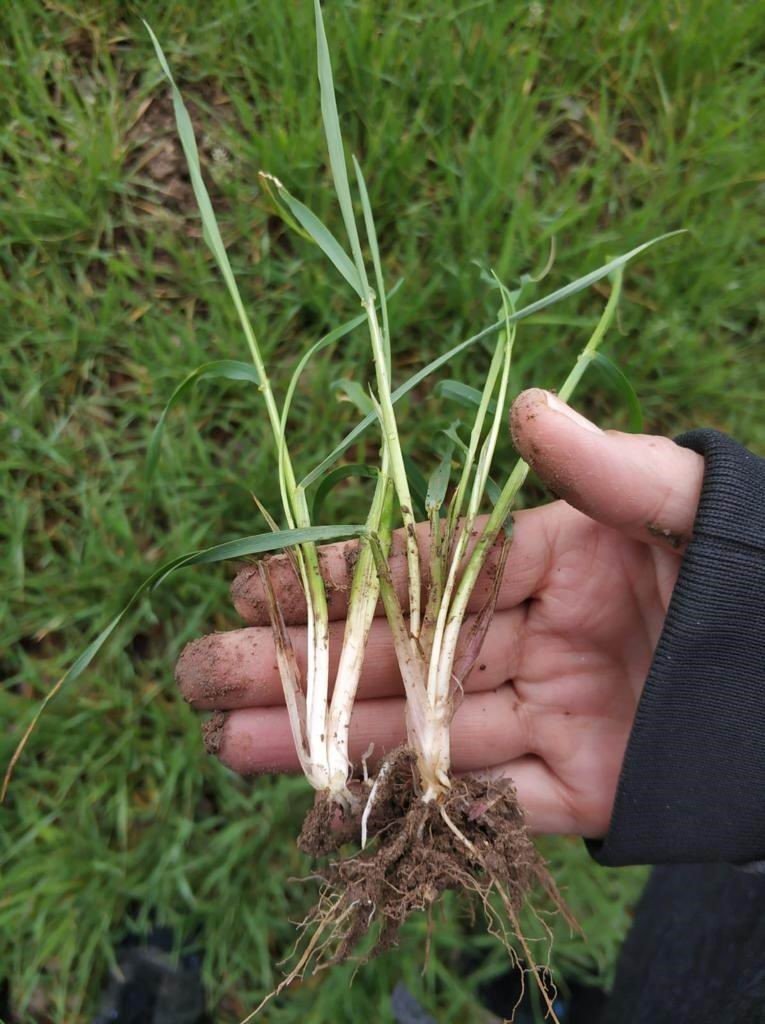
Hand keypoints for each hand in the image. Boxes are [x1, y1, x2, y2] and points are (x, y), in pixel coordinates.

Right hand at [175, 388, 703, 837]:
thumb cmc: (764, 570)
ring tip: (226, 743)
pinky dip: (413, 802)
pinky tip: (329, 800)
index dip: (337, 578)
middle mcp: (537, 636)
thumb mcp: (694, 506)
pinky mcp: (585, 788)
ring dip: (326, 740)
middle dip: (297, 664)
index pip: (422, 566)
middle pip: (399, 654)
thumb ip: (611, 468)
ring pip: (422, 731)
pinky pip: (488, 798)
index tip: (251, 587)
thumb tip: (529, 410)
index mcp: (553, 558)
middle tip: (198, 674)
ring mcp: (555, 714)